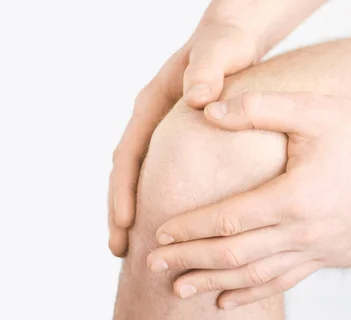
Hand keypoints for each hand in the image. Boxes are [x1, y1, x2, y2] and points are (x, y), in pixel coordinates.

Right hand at [108, 0, 327, 255]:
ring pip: (138, 177)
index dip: (124, 190)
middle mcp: (150, 122)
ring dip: (133, 211)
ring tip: (130, 248)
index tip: (124, 223)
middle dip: (120, 211)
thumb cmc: (224, 45)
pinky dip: (155, 200)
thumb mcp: (219, 52)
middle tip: (119, 249)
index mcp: (151, 105)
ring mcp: (160, 133)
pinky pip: (159, 175)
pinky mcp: (177, 143)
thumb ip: (208, 70)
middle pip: (126, 172)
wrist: (231, 39)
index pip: (129, 154)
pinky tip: (166, 224)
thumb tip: (199, 99)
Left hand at [147, 91, 350, 307]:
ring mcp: (315, 249)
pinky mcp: (325, 255)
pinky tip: (226, 301)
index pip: (229, 219)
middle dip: (190, 260)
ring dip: (213, 284)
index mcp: (295, 197)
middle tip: (152, 266)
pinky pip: (282, 282)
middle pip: (234, 254)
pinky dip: (251, 294)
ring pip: (254, 276)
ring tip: (179, 289)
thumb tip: (208, 110)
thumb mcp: (312, 109)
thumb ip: (258, 109)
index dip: (190, 226)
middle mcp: (303, 232)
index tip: (158, 231)